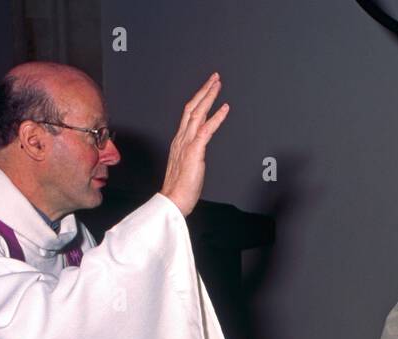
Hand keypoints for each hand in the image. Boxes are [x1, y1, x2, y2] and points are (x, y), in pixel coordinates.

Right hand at [159, 73, 229, 216]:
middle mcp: (181, 139)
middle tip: (214, 78)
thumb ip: (193, 152)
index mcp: (179, 141)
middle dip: (204, 91)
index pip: (188, 115)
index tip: (207, 90)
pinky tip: (225, 108)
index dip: (198, 100)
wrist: (173, 200)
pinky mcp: (194, 151)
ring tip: (218, 84)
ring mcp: (187, 143)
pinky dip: (216, 117)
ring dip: (209, 97)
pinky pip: (206, 130)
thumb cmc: (180, 188)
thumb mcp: (187, 165)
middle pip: (192, 108)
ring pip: (197, 113)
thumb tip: (199, 147)